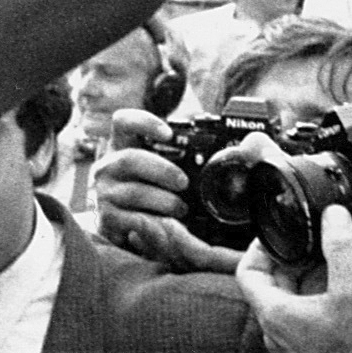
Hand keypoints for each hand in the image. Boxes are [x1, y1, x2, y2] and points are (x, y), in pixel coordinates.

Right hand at [91, 110, 241, 274]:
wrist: (124, 231)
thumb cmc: (149, 195)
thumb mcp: (158, 170)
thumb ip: (184, 156)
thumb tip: (247, 145)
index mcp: (122, 147)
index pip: (123, 122)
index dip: (144, 122)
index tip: (169, 133)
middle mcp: (108, 166)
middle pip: (129, 159)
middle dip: (161, 169)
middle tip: (184, 182)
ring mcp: (104, 193)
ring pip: (134, 191)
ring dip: (163, 200)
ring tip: (181, 209)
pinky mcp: (107, 219)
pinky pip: (133, 219)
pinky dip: (155, 222)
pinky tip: (168, 225)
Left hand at [233, 199, 351, 352]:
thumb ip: (340, 249)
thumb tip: (333, 215)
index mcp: (275, 315)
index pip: (249, 271)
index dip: (262, 245)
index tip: (283, 227)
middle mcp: (280, 330)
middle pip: (283, 278)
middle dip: (312, 251)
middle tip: (331, 229)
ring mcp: (302, 341)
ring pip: (312, 292)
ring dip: (337, 266)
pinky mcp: (323, 347)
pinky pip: (326, 308)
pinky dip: (345, 287)